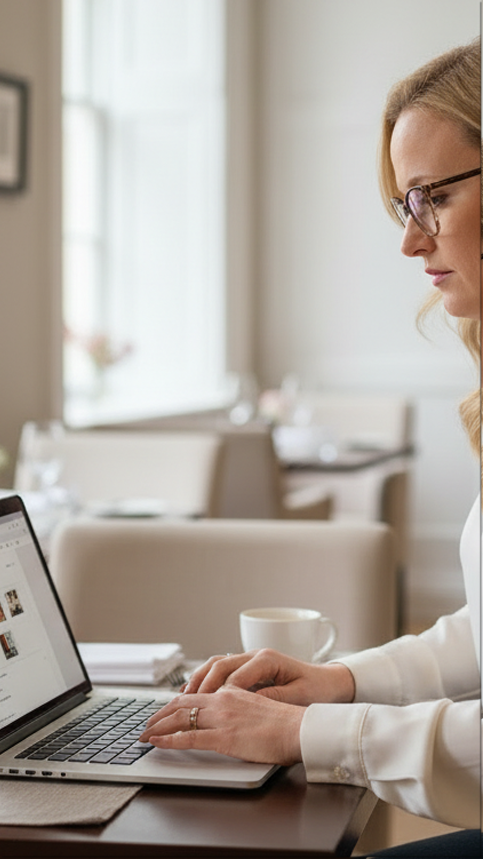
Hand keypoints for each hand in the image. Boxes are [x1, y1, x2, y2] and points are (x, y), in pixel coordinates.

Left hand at [139, 686, 303, 764]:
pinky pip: (188, 738)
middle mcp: (223, 700)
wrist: (300, 729)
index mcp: (232, 692)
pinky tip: (157, 743)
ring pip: (180, 718)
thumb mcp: (258, 707)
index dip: (174, 704)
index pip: (195, 695)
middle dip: (160, 715)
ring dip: (158, 726)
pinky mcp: (224, 737)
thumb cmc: (286, 723)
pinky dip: (168, 740)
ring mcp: (222, 718)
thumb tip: (227, 717)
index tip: (163, 713)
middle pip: (182, 703)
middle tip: (147, 725)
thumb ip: (240, 707)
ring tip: (145, 735)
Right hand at [182, 648, 354, 705]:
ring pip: (215, 665)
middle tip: (181, 704)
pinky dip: (205, 680)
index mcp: (267, 659)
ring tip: (181, 698)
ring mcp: (250, 661)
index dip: (216, 692)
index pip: (233, 675)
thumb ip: (273, 695)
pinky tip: (194, 693)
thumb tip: (249, 700)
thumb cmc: (317, 689)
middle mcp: (255, 656)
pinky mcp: (249, 670)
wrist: (330, 683)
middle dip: (198, 685)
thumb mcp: (298, 695)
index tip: (203, 707)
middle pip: (218, 666)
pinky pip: (221, 671)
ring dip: (198, 681)